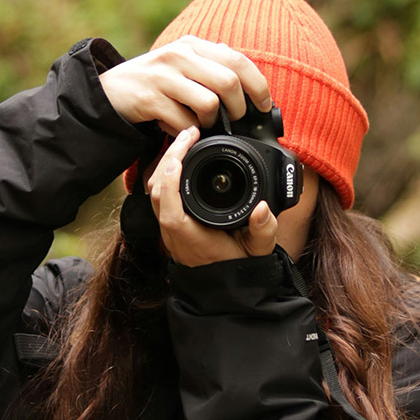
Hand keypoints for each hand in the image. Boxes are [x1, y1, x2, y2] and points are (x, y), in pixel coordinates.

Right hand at [100, 35, 272, 137]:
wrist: (108, 92)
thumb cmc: (154, 83)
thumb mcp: (181, 65)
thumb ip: (211, 65)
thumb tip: (248, 79)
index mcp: (192, 44)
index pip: (238, 60)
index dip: (258, 86)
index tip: (264, 107)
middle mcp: (179, 54)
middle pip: (229, 82)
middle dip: (239, 109)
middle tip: (234, 121)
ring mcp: (163, 76)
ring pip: (209, 104)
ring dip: (211, 122)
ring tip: (201, 124)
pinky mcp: (150, 99)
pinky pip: (185, 122)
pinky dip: (188, 132)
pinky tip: (178, 128)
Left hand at [147, 127, 278, 266]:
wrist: (227, 285)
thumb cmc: (239, 266)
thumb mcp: (259, 251)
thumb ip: (264, 231)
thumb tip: (262, 208)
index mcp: (190, 238)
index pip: (169, 207)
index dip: (170, 179)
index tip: (181, 154)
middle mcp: (174, 233)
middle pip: (156, 191)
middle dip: (168, 158)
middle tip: (190, 134)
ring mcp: (169, 227)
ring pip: (155, 190)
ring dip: (167, 163)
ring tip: (187, 140)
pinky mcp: (171, 221)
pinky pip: (162, 193)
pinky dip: (168, 172)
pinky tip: (183, 157)